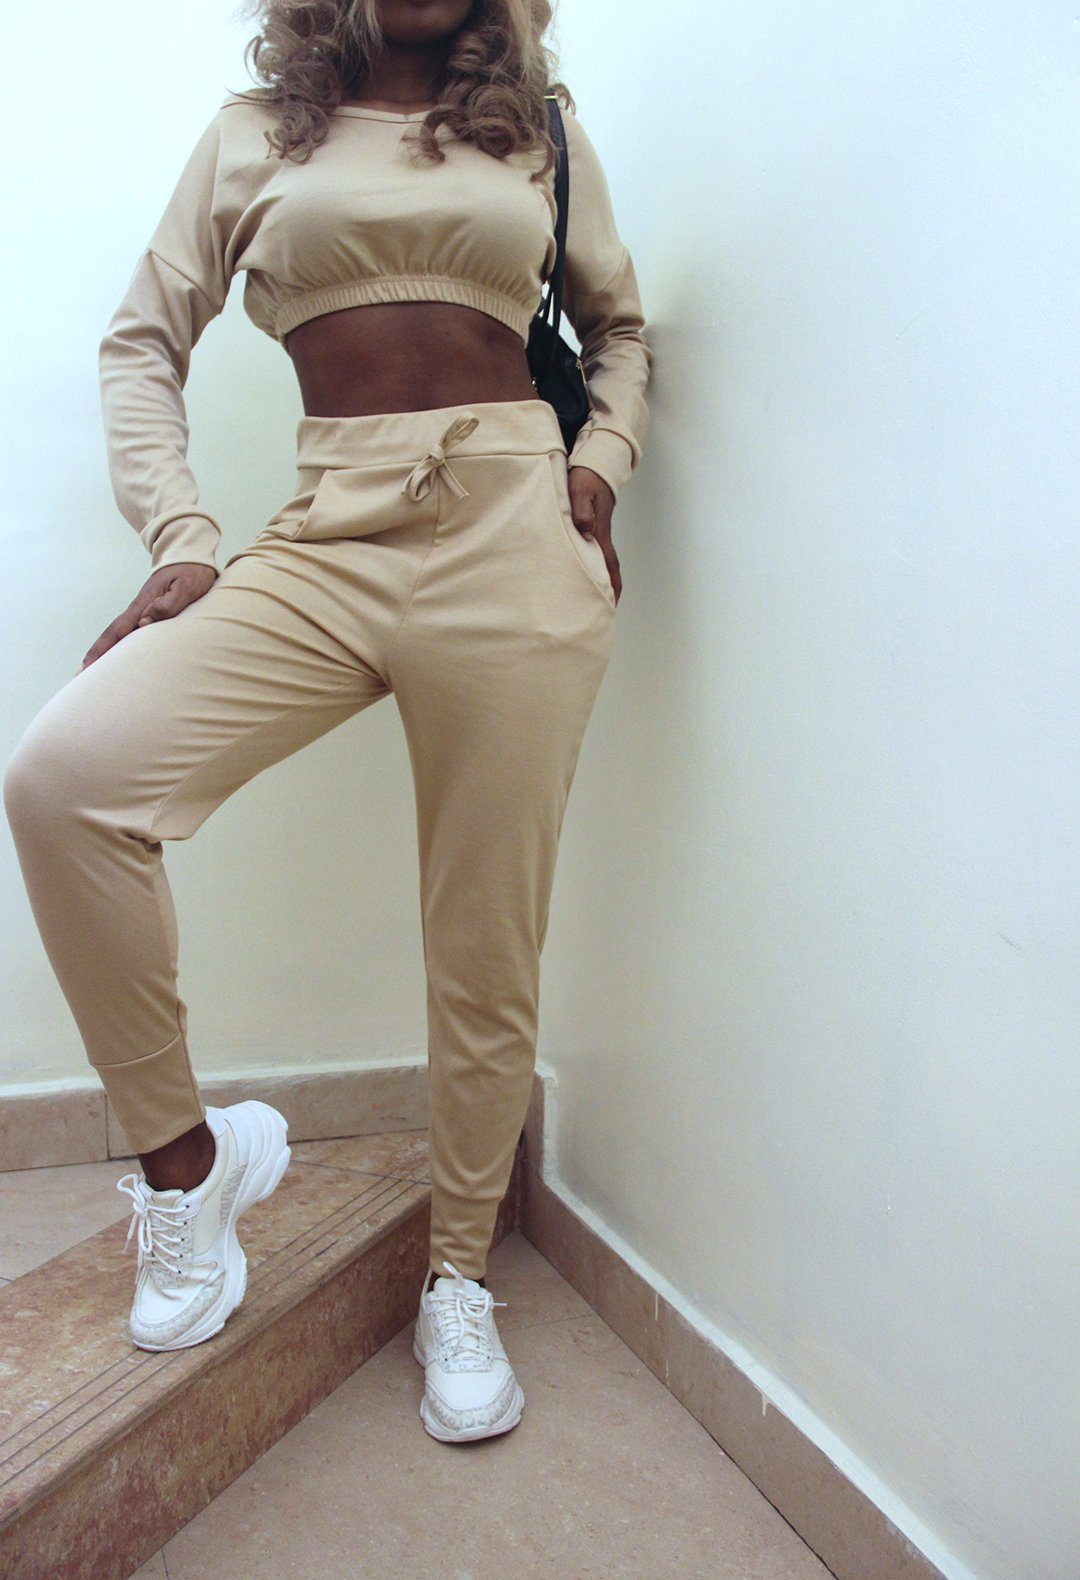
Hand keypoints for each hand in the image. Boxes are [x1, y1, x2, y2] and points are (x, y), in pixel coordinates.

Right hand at [79, 563, 217, 671]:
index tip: (88, 667)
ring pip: (120, 635)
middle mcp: (138, 609)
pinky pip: (132, 632)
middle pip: (112, 635)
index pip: (117, 631)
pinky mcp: (150, 612)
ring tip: (96, 673)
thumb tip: (145, 623)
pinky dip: (123, 645)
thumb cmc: (191, 573)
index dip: (102, 650)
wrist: (189, 556)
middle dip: (96, 655)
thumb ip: (168, 604)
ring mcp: (142, 611)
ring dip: (107, 652)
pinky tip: (122, 656)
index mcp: (143, 605)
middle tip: (80, 677)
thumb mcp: (185, 587)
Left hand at [567, 466, 620, 604]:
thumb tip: (584, 529)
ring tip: (591, 603)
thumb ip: (581, 509)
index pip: (609, 567)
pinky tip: (580, 575)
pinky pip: (592, 555)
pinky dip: (591, 569)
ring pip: (601, 565)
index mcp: (599, 533)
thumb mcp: (580, 489)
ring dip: (600, 583)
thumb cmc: (586, 477)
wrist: (595, 464)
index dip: (611, 588)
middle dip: (608, 594)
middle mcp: (601, 537)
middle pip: (609, 572)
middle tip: (601, 615)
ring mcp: (597, 534)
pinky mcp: (590, 529)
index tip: (610, 608)